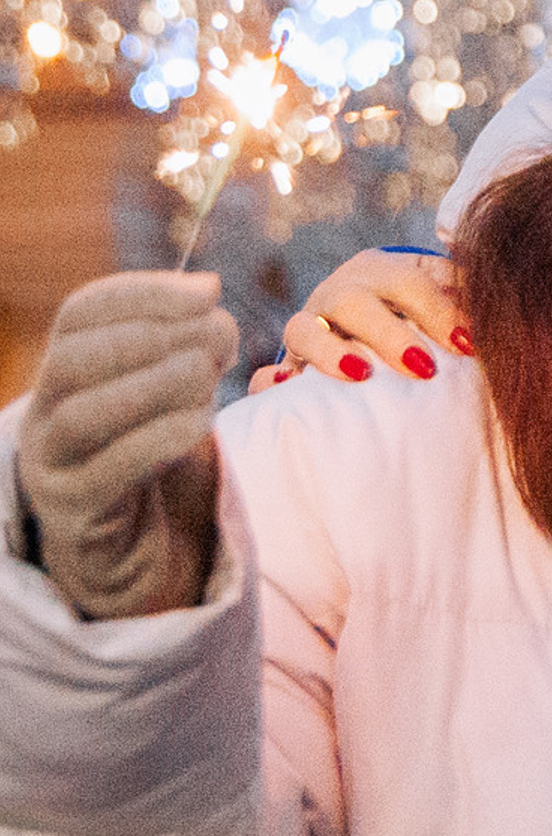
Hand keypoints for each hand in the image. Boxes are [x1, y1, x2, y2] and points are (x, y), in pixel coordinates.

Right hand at [17, 272, 235, 619]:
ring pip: (82, 415)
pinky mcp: (77, 515)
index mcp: (64, 371)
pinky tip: (203, 421)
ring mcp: (52, 467)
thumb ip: (187, 339)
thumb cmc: (158, 448)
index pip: (80, 312)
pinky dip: (161, 437)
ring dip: (159, 384)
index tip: (210, 291)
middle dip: (156, 335)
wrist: (142, 544)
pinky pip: (108, 472)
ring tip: (212, 379)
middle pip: (73, 358)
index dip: (145, 292)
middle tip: (223, 337)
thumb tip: (208, 293)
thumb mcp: (174, 383)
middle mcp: (44, 415)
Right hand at [247, 247, 465, 391]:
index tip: (469, 344)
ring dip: (330, 352)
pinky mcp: (288, 365)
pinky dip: (269, 383)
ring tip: (361, 375)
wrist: (368, 320)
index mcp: (381, 269)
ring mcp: (308, 324)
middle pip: (354, 302)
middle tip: (423, 367)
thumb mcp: (442, 293)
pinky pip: (265, 375)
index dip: (440, 312)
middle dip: (389, 334)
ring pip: (303, 329)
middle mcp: (339, 292)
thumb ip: (467, 294)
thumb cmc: (418, 312)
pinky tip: (286, 388)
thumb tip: (500, 310)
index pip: (410, 283)